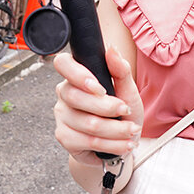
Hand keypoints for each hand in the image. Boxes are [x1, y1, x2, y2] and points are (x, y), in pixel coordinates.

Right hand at [53, 47, 143, 165]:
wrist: (121, 142)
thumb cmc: (123, 111)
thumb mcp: (128, 90)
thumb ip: (120, 70)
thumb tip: (111, 48)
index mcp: (76, 75)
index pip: (63, 63)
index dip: (79, 75)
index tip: (101, 88)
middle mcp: (64, 93)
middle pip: (77, 97)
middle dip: (108, 107)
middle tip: (126, 111)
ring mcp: (62, 115)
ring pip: (87, 123)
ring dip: (116, 130)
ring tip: (132, 131)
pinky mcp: (64, 137)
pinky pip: (88, 141)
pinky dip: (112, 144)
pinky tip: (124, 145)